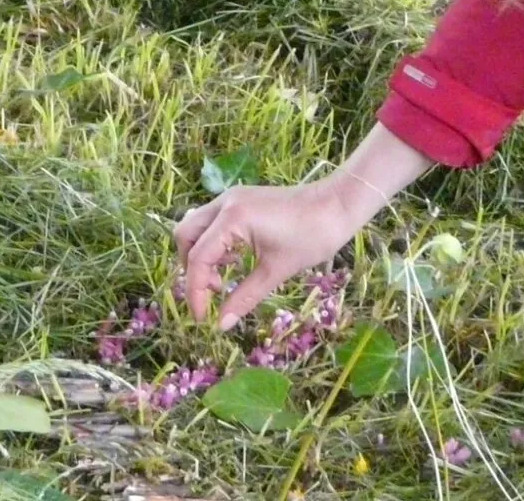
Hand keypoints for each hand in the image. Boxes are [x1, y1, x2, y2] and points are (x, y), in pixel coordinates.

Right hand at [174, 177, 372, 329]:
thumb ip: (244, 297)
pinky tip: (234, 260)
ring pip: (197, 228)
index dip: (196, 292)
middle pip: (186, 236)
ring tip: (223, 279)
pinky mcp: (241, 201)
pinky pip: (213, 223)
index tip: (202, 318)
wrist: (338, 205)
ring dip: (201, 255)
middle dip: (191, 268)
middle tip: (211, 293)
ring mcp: (231, 198)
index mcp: (232, 218)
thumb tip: (221, 325)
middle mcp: (224, 203)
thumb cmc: (312, 236)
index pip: (198, 258)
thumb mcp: (276, 271)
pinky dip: (214, 244)